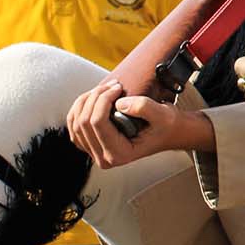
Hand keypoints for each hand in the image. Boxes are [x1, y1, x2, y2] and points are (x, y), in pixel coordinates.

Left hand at [67, 79, 208, 169]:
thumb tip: (119, 103)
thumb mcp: (163, 115)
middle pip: (83, 122)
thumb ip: (144, 108)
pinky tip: (93, 98)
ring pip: (75, 122)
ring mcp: (95, 152)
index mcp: (119, 154)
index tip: (118, 87)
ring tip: (104, 90)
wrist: (170, 132)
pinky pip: (74, 125)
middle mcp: (104, 158)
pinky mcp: (91, 144)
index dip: (103, 99)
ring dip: (85, 101)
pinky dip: (79, 108)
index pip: (97, 123)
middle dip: (95, 97)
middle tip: (113, 86)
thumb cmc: (167, 126)